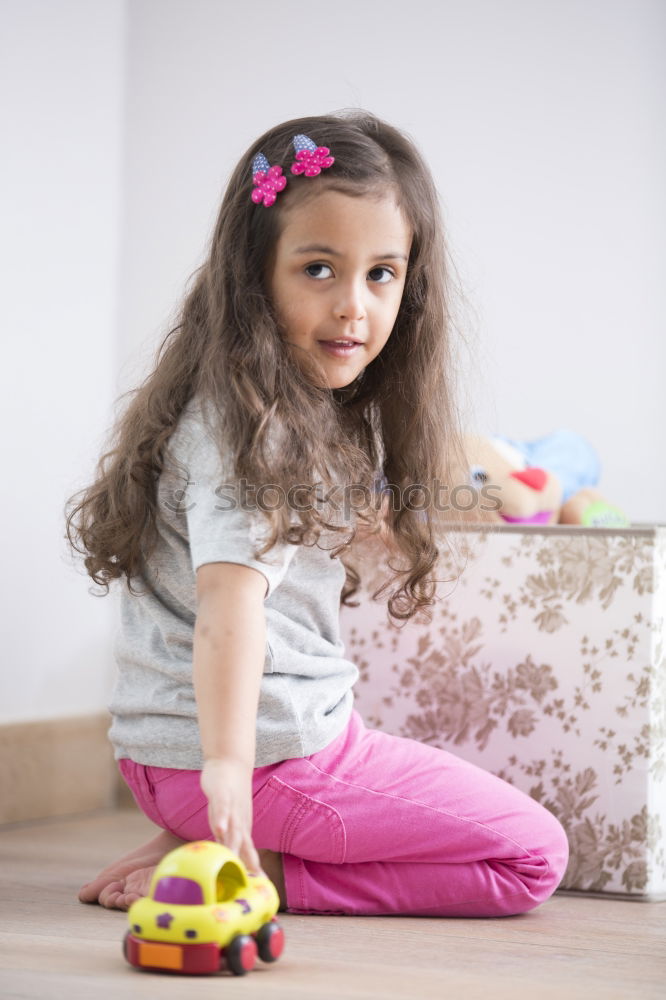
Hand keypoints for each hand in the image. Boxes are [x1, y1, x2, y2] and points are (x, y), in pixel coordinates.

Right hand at [200, 757, 262, 874]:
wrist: (230, 762)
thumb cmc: (229, 797)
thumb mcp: (229, 821)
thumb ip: (227, 840)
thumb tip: (225, 862)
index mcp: (242, 830)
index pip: (249, 854)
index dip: (253, 871)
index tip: (260, 890)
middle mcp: (239, 821)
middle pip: (243, 845)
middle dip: (246, 863)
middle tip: (250, 882)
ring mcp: (231, 807)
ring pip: (233, 828)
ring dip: (233, 844)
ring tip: (232, 858)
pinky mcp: (221, 794)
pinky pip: (221, 807)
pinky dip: (221, 817)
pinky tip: (219, 827)